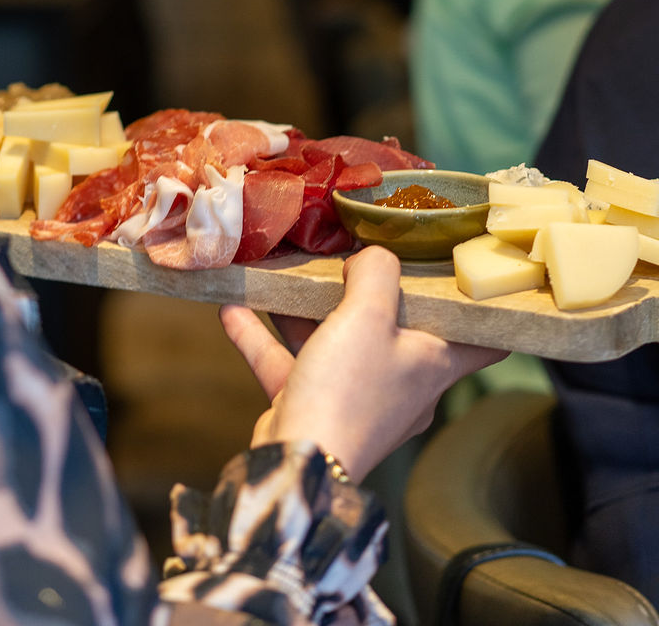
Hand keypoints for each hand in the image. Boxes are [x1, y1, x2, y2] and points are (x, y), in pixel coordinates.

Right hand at [220, 245, 504, 483]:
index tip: (469, 274)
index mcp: (433, 365)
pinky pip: (290, 362)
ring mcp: (357, 397)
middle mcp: (402, 384)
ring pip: (338, 341)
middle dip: (373, 293)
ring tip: (285, 273)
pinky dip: (264, 336)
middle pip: (399, 330)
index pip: (485, 342)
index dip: (484, 309)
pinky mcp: (314, 406)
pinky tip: (235, 307)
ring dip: (307, 309)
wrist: (297, 467)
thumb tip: (371, 257)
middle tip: (355, 254)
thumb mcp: (369, 315)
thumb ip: (376, 272)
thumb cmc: (348, 391)